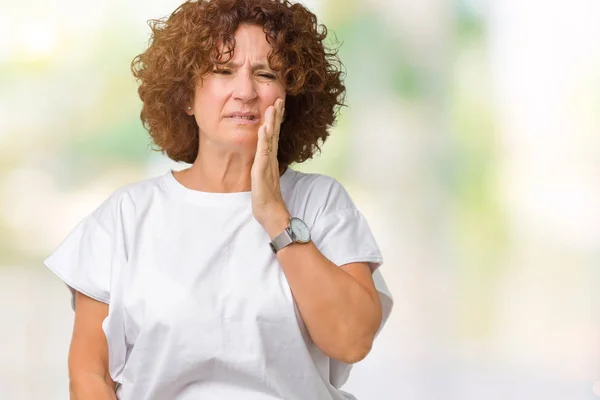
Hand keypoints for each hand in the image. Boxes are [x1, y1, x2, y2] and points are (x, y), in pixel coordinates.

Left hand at [251, 98, 289, 235]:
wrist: (271, 213)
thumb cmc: (266, 198)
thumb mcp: (264, 178)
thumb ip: (264, 167)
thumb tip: (263, 159)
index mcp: (270, 159)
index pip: (273, 135)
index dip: (275, 120)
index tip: (277, 105)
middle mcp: (271, 158)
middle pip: (275, 133)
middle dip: (277, 115)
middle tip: (279, 98)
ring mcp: (267, 163)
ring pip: (270, 139)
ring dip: (272, 122)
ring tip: (273, 106)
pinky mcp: (262, 170)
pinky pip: (263, 152)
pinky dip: (264, 139)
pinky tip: (264, 128)